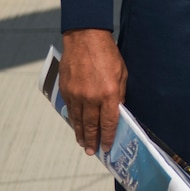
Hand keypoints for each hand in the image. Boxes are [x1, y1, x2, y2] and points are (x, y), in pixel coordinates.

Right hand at [58, 28, 126, 154]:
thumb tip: (117, 110)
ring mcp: (76, 95)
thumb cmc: (108, 54)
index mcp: (109, 93)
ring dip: (80, 133)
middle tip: (91, 151)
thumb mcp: (122, 73)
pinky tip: (76, 125)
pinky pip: (70, 109)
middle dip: (92, 140)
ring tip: (82, 143)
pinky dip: (73, 119)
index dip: (108, 136)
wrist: (85, 39)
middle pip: (91, 125)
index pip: (109, 122)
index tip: (107, 147)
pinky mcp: (66, 90)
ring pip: (78, 120)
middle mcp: (91, 97)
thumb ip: (119, 94)